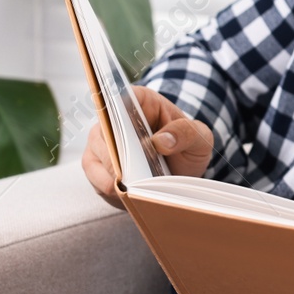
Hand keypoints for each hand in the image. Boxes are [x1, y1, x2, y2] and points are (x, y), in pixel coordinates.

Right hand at [83, 85, 213, 208]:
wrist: (185, 167)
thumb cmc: (189, 144)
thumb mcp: (199, 136)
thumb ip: (185, 133)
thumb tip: (161, 141)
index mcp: (140, 101)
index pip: (117, 96)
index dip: (115, 113)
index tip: (123, 133)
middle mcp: (114, 119)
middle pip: (102, 133)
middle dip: (116, 156)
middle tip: (131, 176)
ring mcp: (103, 143)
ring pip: (94, 159)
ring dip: (112, 178)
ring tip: (132, 191)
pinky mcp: (100, 167)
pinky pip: (96, 180)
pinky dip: (111, 191)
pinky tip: (129, 197)